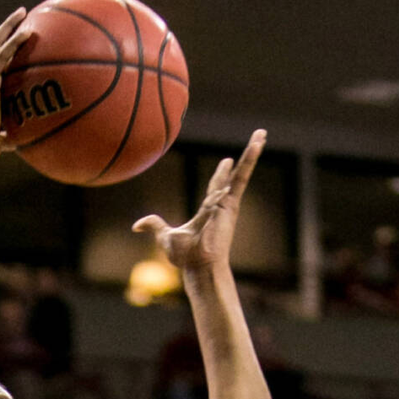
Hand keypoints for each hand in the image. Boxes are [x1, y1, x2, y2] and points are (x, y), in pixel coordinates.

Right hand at [0, 9, 31, 163]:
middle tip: (20, 16)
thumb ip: (7, 136)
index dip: (1, 50)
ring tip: (23, 12)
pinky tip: (28, 32)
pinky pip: (3, 55)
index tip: (12, 40)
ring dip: (10, 26)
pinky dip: (15, 42)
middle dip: (5, 29)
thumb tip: (19, 142)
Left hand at [133, 133, 266, 276]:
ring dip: (252, 152)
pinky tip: (258, 144)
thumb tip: (136, 226)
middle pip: (234, 175)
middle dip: (244, 159)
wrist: (199, 265)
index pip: (216, 187)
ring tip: (262, 133)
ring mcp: (228, 202)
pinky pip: (242, 177)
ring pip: (242, 171)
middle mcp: (222, 204)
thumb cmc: (185, 257)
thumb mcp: (165, 237)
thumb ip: (154, 226)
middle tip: (256, 140)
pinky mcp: (232, 202)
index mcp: (208, 210)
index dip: (221, 175)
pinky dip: (250, 160)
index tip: (227, 162)